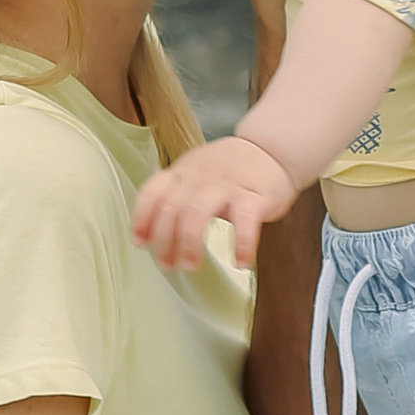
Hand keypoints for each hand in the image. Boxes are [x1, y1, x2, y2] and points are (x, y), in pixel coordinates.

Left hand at [132, 134, 295, 272]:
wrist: (273, 148)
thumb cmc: (232, 170)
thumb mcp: (197, 174)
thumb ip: (177, 195)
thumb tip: (153, 232)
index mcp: (183, 172)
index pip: (153, 191)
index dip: (142, 217)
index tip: (141, 243)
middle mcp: (200, 176)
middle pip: (171, 208)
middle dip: (165, 241)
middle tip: (168, 265)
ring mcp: (227, 185)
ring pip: (197, 213)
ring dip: (190, 243)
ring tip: (191, 266)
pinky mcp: (254, 195)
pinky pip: (244, 221)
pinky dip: (241, 244)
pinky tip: (240, 262)